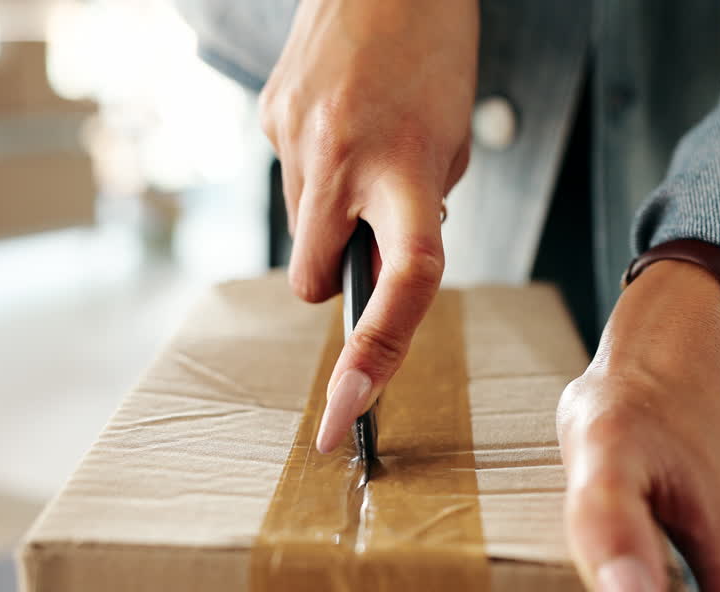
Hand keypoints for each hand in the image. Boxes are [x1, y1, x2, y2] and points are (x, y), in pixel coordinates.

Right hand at [259, 0, 477, 452]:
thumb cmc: (434, 53)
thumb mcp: (451, 142)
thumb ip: (416, 213)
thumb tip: (375, 265)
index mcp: (407, 167)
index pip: (403, 279)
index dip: (377, 354)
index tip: (348, 410)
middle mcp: (341, 159)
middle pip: (310, 280)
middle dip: (331, 279)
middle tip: (366, 234)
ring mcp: (294, 139)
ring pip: (297, 230)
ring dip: (327, 216)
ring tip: (361, 149)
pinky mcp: (268, 118)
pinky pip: (287, 180)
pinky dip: (312, 173)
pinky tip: (337, 124)